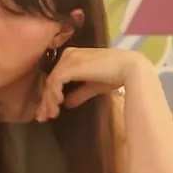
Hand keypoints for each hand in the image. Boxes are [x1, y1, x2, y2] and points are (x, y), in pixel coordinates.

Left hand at [35, 47, 149, 120]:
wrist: (130, 68)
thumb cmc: (115, 75)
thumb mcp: (92, 86)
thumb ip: (78, 93)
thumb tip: (67, 105)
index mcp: (72, 57)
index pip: (56, 77)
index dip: (49, 96)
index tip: (48, 112)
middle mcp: (68, 55)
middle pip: (50, 80)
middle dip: (46, 101)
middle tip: (42, 117)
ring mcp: (69, 59)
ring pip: (51, 83)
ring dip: (49, 101)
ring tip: (51, 115)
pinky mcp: (71, 65)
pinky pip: (56, 82)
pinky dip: (54, 95)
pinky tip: (58, 106)